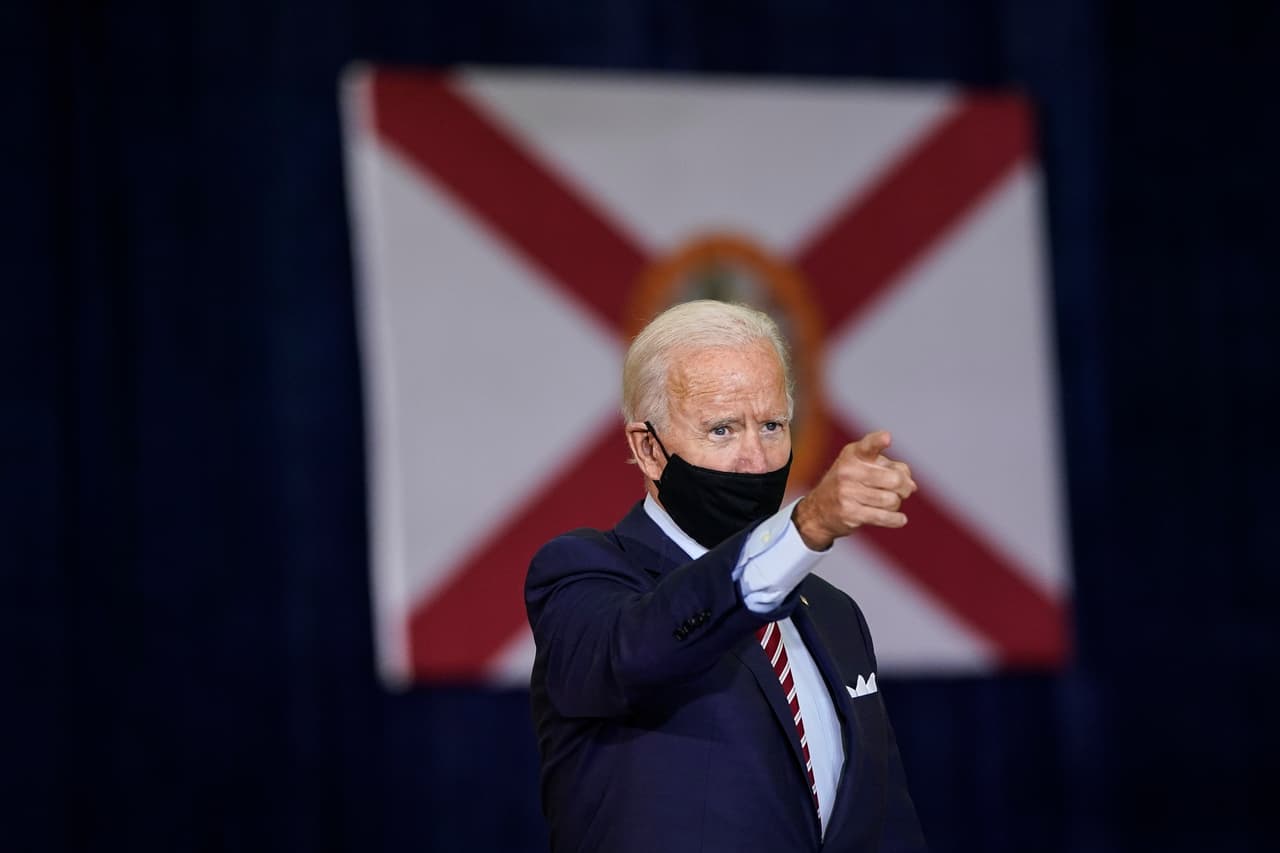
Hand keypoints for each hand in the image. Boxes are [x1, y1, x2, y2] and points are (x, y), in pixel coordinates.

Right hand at [792, 431, 917, 550]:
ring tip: (890, 503)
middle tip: (905, 491)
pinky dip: (896, 519)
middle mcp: (848, 471)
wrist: (818, 509)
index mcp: (853, 454)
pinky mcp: (850, 513)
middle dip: (905, 487)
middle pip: (894, 479)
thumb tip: (911, 485)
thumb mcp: (865, 467)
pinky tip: (900, 519)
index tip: (887, 438)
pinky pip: (883, 517)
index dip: (878, 441)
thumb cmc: (850, 484)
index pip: (868, 445)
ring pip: (891, 500)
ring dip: (896, 504)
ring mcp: (847, 493)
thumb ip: (890, 468)